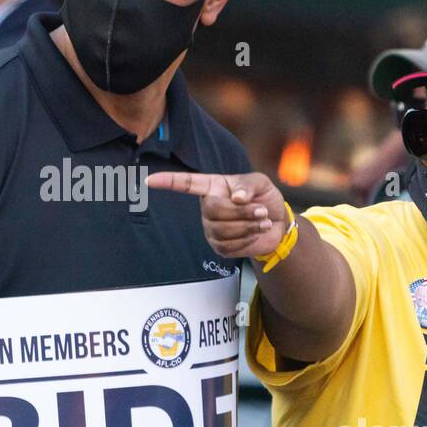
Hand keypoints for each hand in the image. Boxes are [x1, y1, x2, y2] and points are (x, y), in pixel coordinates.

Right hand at [147, 171, 288, 258]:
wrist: (277, 224)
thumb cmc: (264, 198)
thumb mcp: (260, 183)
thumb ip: (248, 186)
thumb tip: (236, 197)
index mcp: (213, 187)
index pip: (186, 184)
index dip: (168, 182)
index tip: (149, 180)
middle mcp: (208, 208)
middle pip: (213, 210)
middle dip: (241, 212)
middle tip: (261, 210)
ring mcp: (211, 228)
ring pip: (222, 230)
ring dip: (248, 226)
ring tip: (263, 221)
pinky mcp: (219, 247)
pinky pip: (229, 246)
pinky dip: (248, 240)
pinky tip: (255, 233)